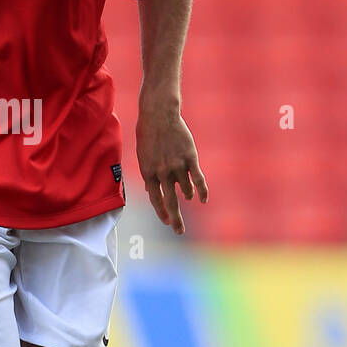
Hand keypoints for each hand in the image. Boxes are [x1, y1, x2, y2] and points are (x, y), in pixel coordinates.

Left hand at [136, 97, 207, 234]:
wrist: (159, 115)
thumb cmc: (148, 134)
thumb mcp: (143, 156)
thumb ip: (149, 175)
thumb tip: (152, 192)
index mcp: (149, 173)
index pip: (156, 199)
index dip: (161, 213)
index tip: (167, 222)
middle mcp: (163, 173)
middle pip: (170, 202)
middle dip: (175, 219)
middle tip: (178, 231)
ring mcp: (177, 166)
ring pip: (186, 190)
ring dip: (188, 195)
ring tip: (189, 196)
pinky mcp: (190, 159)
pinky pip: (198, 180)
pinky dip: (202, 191)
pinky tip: (203, 199)